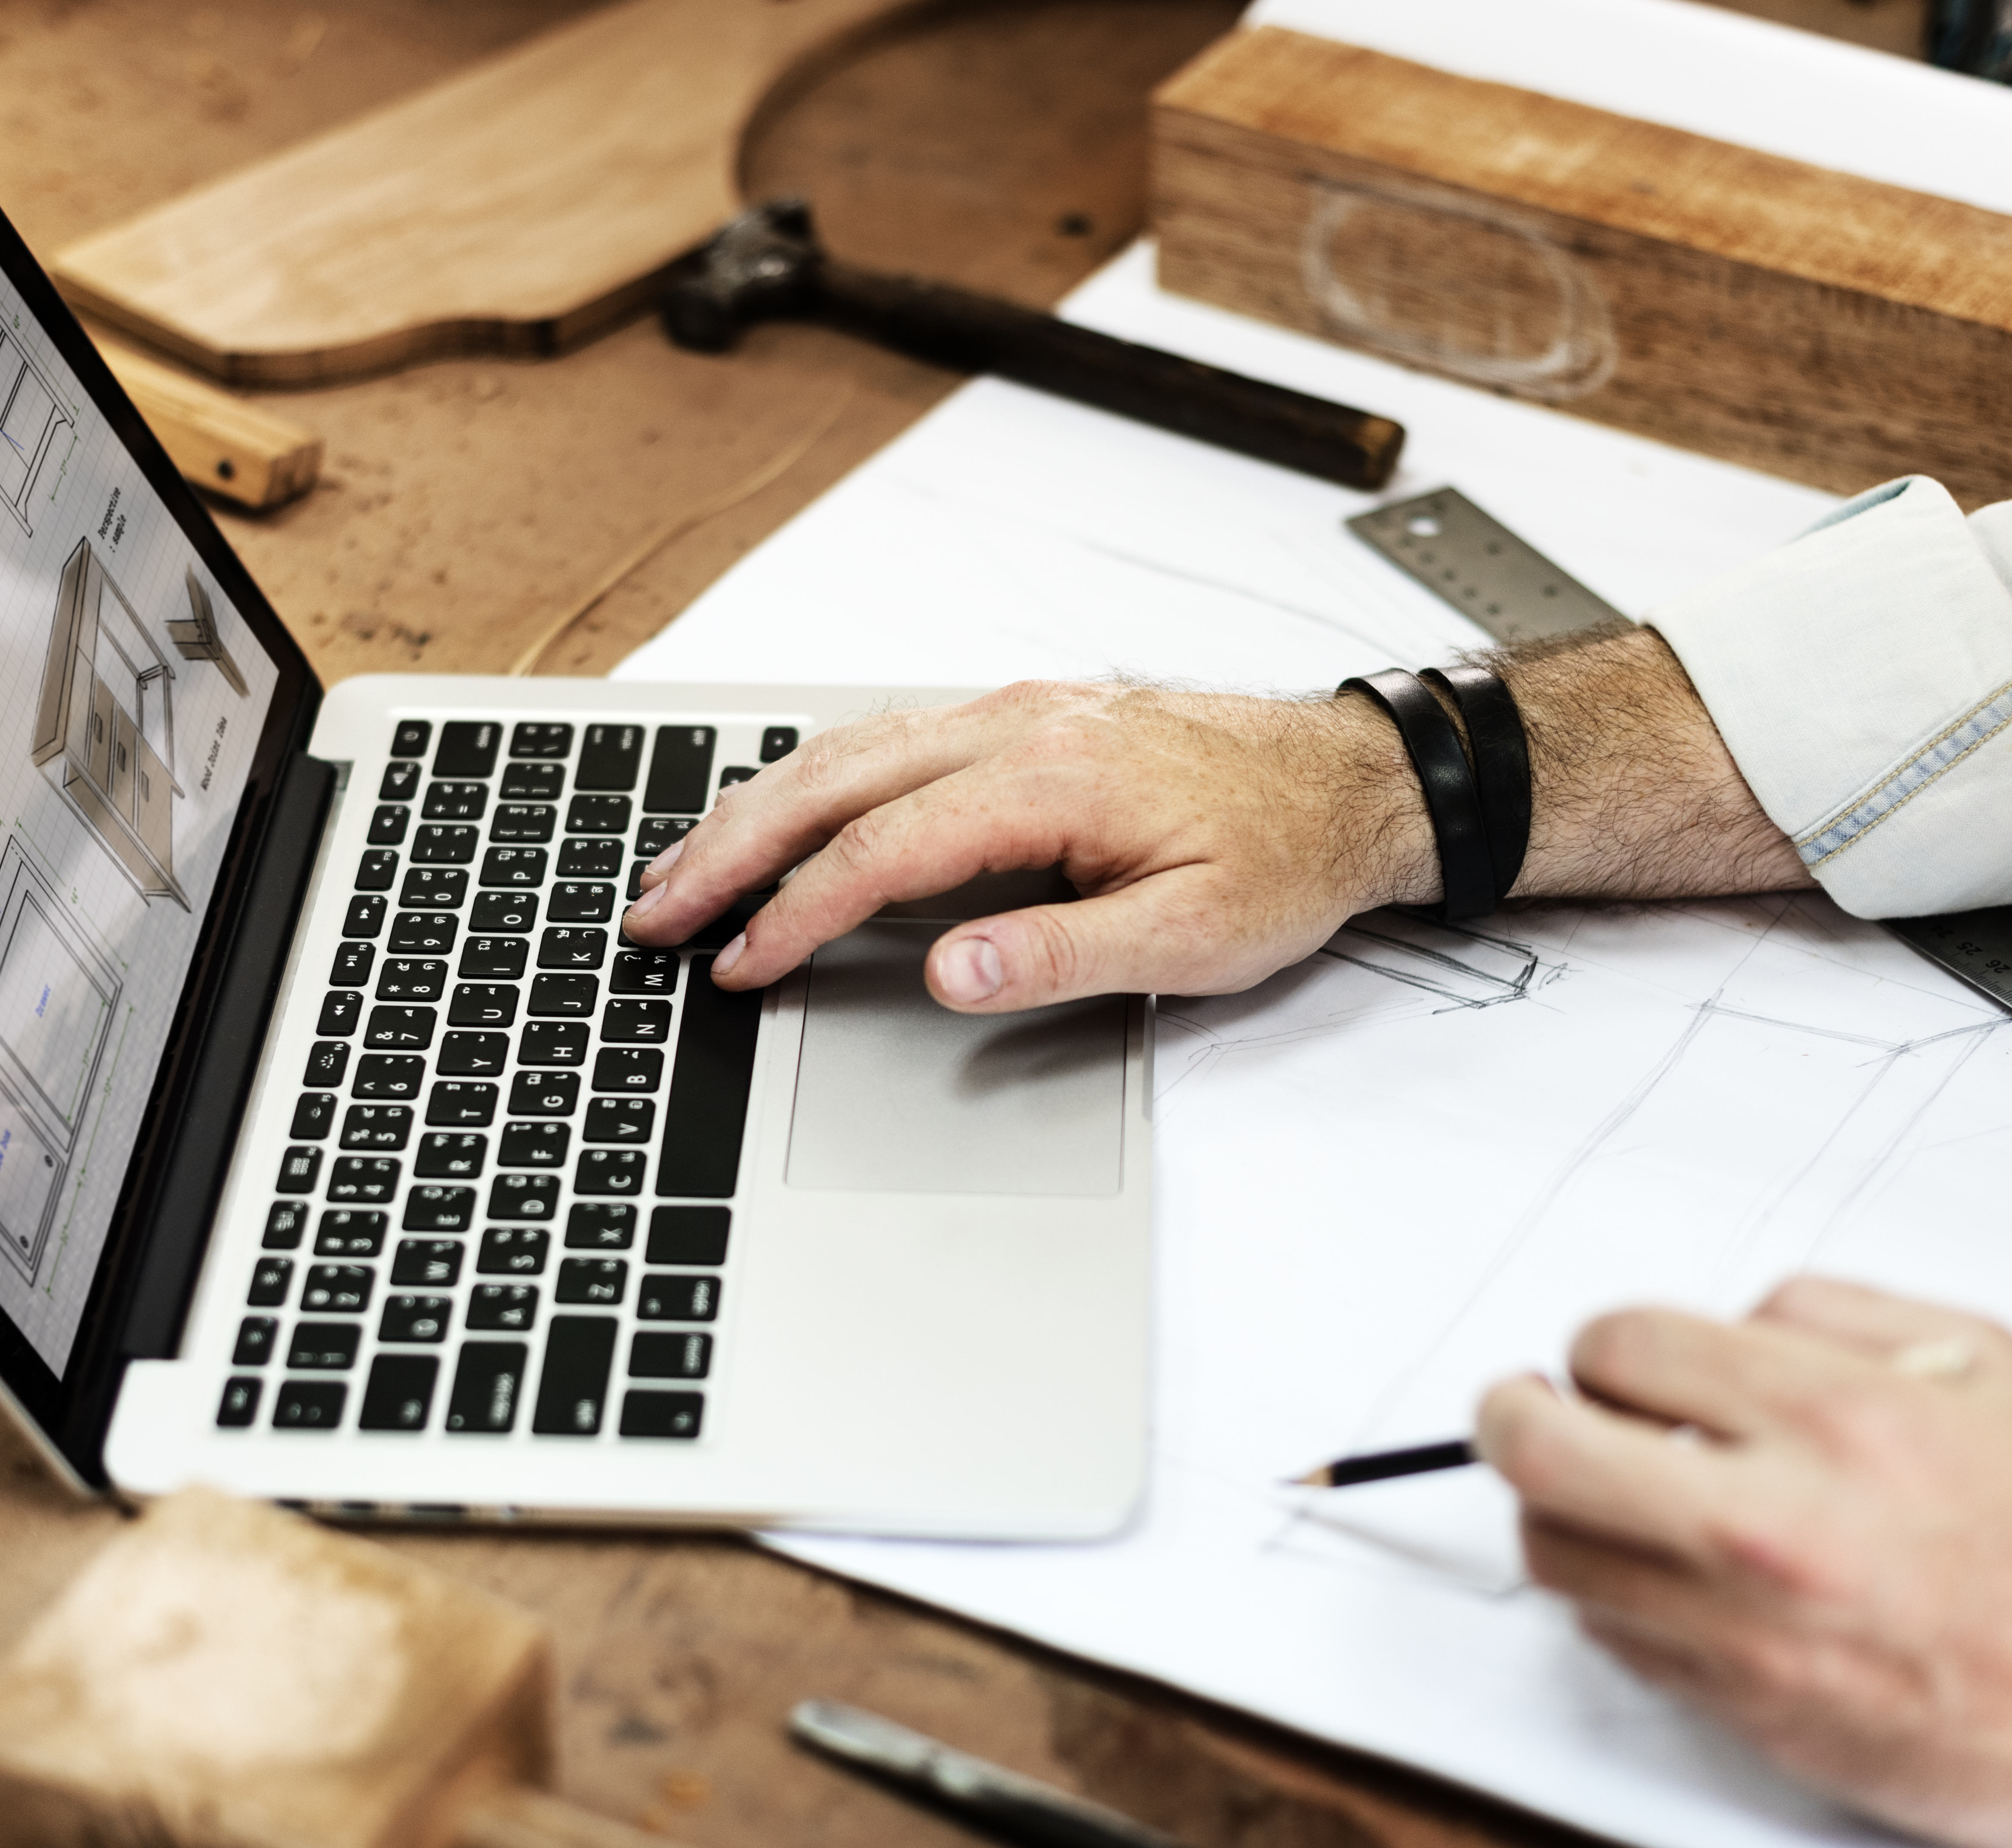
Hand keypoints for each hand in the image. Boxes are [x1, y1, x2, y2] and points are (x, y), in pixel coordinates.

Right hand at [618, 632, 1804, 1011]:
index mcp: (1052, 778)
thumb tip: (949, 971)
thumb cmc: (1286, 855)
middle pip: (835, 776)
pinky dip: (815, 778)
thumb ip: (1063, 953)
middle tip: (655, 908)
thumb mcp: (1195, 937)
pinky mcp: (1023, 719)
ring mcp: (1017, 712)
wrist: (1355, 780)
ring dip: (758, 805)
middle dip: (731, 843)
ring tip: (688, 865)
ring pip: (850, 746)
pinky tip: (779, 812)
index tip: (740, 964)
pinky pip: (890, 737)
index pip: (885, 850)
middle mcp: (1020, 726)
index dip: (799, 913)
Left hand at [1477, 1278, 2011, 1847]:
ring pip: (1553, 1549)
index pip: (1621, 1345)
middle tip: (1520, 1408)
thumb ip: (1830, 1316)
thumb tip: (1721, 1320)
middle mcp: (1773, 1521)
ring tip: (1600, 1493)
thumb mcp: (1984, 1369)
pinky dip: (1610, 1592)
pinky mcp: (1735, 1702)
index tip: (1612, 1365)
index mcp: (1836, 1417)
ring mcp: (1743, 1623)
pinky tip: (1661, 1572)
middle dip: (1508, 1415)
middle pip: (1541, 1447)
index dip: (1601, 1347)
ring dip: (1555, 1509)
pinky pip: (1606, 1632)